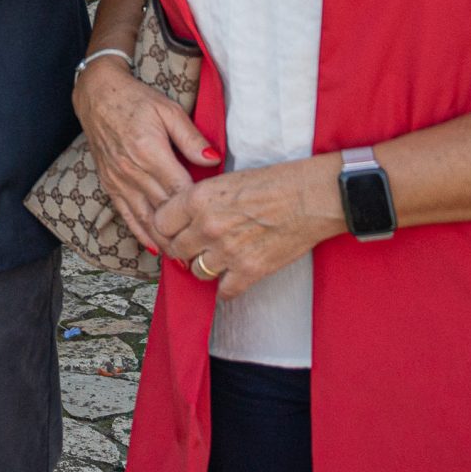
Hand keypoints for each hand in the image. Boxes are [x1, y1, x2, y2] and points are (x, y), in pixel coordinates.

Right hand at [72, 58, 217, 254]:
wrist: (97, 94)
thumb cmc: (135, 99)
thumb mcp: (169, 110)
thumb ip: (192, 138)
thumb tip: (214, 162)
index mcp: (150, 153)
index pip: (181, 192)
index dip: (199, 212)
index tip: (217, 226)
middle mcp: (132, 172)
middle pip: (164, 212)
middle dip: (185, 234)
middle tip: (208, 253)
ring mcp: (119, 180)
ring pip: (144, 219)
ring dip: (164, 241)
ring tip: (184, 259)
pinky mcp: (110, 183)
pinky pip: (126, 214)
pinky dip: (140, 233)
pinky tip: (155, 247)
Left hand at [151, 155, 346, 298]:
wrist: (310, 197)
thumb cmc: (273, 183)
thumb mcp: (224, 180)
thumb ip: (198, 199)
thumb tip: (182, 215)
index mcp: (197, 199)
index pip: (160, 223)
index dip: (167, 227)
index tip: (174, 229)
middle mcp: (207, 226)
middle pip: (176, 249)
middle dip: (184, 248)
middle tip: (194, 246)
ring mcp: (227, 251)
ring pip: (197, 271)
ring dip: (205, 267)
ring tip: (216, 259)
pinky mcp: (250, 271)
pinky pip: (224, 291)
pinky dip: (226, 288)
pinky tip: (232, 278)